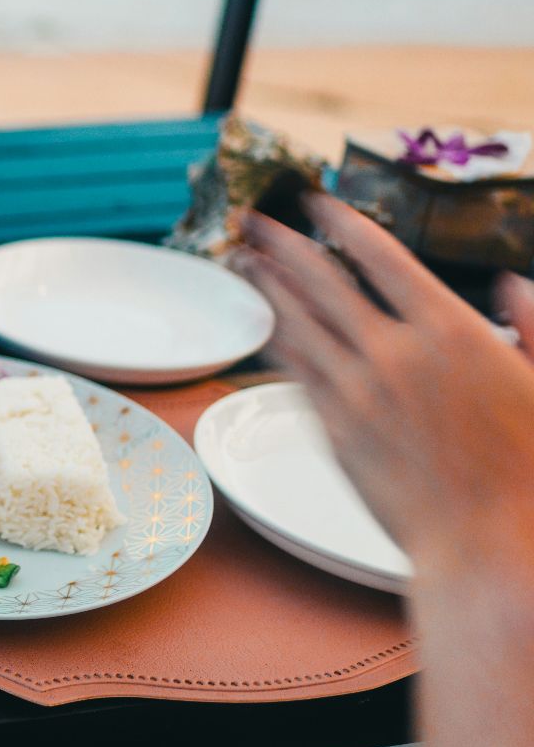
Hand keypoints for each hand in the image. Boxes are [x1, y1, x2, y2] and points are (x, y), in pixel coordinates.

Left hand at [232, 193, 533, 575]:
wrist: (490, 544)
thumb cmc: (531, 471)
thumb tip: (512, 283)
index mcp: (450, 328)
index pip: (380, 257)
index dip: (342, 224)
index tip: (315, 202)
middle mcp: (395, 352)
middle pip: (323, 282)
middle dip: (284, 244)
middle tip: (253, 219)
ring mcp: (358, 392)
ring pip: (299, 323)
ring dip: (267, 286)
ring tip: (241, 258)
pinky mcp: (336, 431)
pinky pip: (296, 373)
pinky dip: (277, 340)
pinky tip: (262, 323)